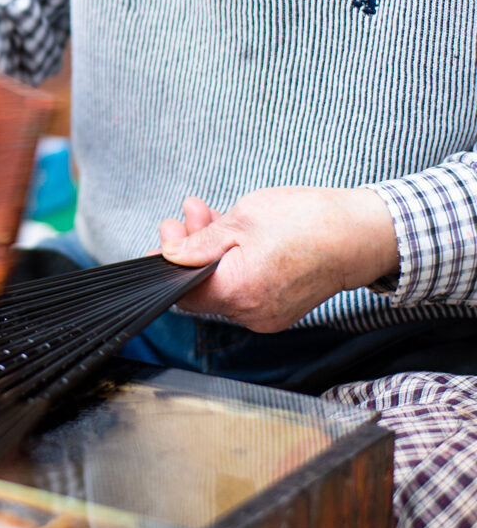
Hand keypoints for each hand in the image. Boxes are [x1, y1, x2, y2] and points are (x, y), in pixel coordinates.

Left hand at [158, 186, 398, 332]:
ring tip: (206, 213)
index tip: (165, 237)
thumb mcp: (242, 220)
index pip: (183, 292)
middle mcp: (253, 313)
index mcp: (240, 292)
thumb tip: (171, 254)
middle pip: (202, 287)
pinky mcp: (280, 307)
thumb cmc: (307, 222)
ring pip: (223, 285)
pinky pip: (244, 287)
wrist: (362, 234)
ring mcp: (268, 314)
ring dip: (209, 250)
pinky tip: (230, 232)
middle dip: (188, 248)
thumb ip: (200, 242)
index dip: (167, 264)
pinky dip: (232, 262)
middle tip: (186, 216)